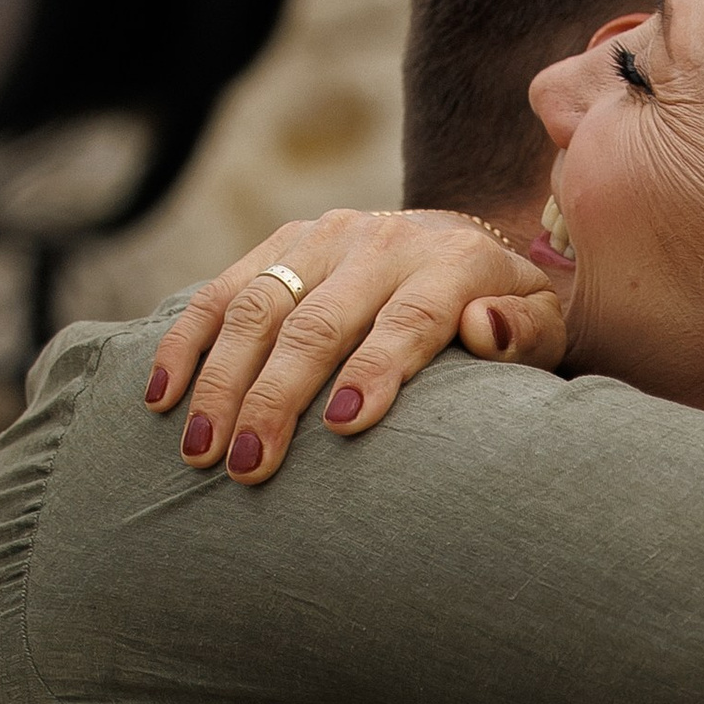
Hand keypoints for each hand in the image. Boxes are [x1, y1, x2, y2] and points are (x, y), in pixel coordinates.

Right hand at [144, 208, 565, 485]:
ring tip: (199, 450)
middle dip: (276, 396)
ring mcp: (327, 237)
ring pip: (258, 305)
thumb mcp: (543, 326)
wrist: (472, 249)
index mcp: (453, 260)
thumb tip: (483, 327)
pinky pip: (221, 290)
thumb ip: (522, 330)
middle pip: (317, 321)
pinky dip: (185, 341)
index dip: (375, 370)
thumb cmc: (508, 317)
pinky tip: (160, 397)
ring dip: (221, 379)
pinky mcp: (286, 242)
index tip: (342, 427)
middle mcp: (384, 239)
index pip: (407, 319)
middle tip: (248, 467)